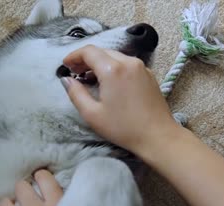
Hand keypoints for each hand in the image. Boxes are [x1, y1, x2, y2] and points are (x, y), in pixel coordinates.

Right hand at [61, 45, 182, 154]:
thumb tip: (67, 80)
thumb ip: (76, 93)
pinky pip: (127, 64)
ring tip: (89, 77)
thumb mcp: (92, 114)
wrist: (158, 136)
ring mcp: (141, 67)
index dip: (74, 56)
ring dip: (100, 62)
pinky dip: (114, 67)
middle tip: (75, 72)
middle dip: (86, 59)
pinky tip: (109, 82)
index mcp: (113, 69)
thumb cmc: (123, 128)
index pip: (89, 51)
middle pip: (102, 51)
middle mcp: (128, 62)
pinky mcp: (149, 75)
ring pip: (115, 56)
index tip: (65, 65)